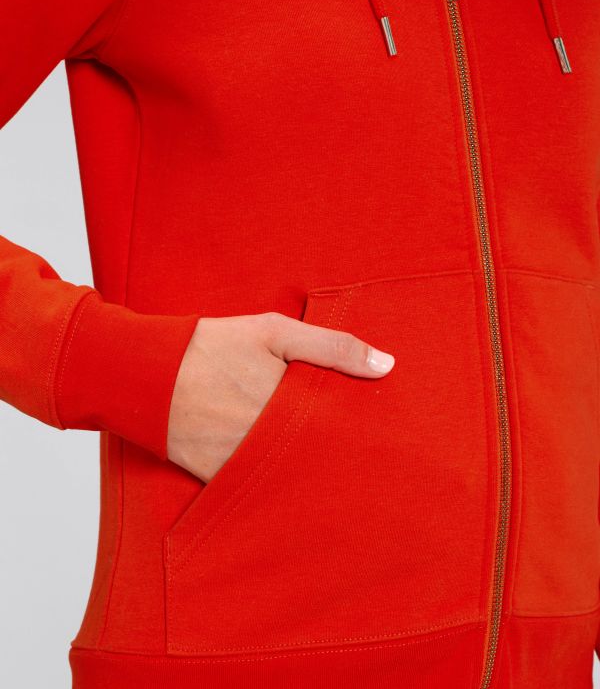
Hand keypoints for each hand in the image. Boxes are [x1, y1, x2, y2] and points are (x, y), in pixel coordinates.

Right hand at [166, 311, 394, 481]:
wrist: (147, 372)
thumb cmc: (213, 345)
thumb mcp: (274, 332)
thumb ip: (332, 348)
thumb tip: (388, 366)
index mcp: (291, 404)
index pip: (343, 430)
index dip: (363, 434)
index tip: (382, 438)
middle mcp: (271, 440)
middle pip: (321, 458)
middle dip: (341, 458)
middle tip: (367, 463)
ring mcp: (244, 462)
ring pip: (292, 476)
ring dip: (309, 473)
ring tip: (332, 474)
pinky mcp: (218, 478)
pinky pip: (255, 488)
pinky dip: (272, 483)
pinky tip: (286, 479)